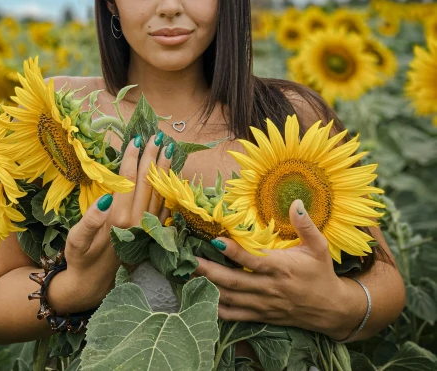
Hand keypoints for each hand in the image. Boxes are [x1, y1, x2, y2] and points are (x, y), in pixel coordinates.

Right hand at [50, 133, 172, 311]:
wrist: (92, 285)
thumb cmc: (80, 258)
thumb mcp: (77, 239)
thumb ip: (91, 219)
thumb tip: (105, 198)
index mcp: (118, 219)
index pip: (128, 180)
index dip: (132, 158)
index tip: (136, 139)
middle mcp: (137, 222)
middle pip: (148, 182)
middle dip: (153, 157)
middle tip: (158, 136)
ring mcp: (147, 228)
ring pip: (159, 193)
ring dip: (164, 170)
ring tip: (169, 150)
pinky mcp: (151, 236)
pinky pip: (165, 208)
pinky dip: (168, 190)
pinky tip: (171, 178)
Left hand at [192, 198, 356, 336]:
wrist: (332, 309)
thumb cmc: (321, 273)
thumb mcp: (319, 247)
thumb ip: (306, 225)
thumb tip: (296, 202)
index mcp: (281, 269)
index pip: (253, 261)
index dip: (234, 252)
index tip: (215, 240)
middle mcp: (269, 288)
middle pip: (235, 281)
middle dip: (210, 271)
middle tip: (189, 260)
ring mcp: (263, 304)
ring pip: (231, 299)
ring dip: (208, 288)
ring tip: (187, 276)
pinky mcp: (261, 316)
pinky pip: (235, 316)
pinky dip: (217, 310)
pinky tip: (200, 300)